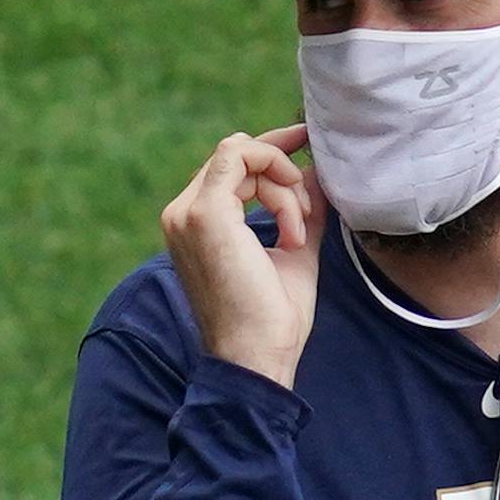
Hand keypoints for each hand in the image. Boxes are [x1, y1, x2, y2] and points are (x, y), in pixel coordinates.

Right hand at [160, 125, 326, 388]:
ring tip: (298, 234)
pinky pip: (241, 158)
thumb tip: (317, 173)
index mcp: (195, 224)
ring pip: (240, 154)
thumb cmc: (273, 319)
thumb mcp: (295, 251)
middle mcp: (182, 213)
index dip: (270, 149)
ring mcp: (187, 212)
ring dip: (283, 186)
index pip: (229, 166)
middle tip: (306, 215)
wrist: (257, 358)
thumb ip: (302, 211)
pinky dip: (277, 186)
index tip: (306, 142)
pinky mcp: (205, 212)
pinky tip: (292, 229)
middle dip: (283, 172)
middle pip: (236, 154)